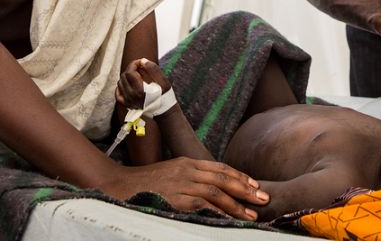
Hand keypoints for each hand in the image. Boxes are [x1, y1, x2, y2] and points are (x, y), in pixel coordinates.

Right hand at [103, 158, 268, 220]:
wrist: (117, 185)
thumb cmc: (143, 184)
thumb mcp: (170, 174)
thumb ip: (189, 178)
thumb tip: (209, 189)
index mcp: (186, 162)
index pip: (219, 167)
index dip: (240, 175)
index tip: (255, 184)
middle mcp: (186, 169)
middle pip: (223, 177)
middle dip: (246, 188)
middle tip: (263, 198)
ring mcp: (180, 183)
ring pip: (216, 191)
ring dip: (237, 202)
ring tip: (252, 213)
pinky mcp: (174, 198)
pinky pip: (201, 204)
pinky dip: (218, 210)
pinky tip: (229, 217)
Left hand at [116, 58, 171, 109]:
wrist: (164, 110)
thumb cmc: (165, 95)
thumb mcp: (163, 81)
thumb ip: (153, 69)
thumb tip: (142, 60)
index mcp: (140, 90)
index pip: (129, 72)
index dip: (134, 63)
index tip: (141, 63)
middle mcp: (131, 96)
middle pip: (124, 76)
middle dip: (131, 69)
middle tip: (141, 69)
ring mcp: (128, 101)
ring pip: (120, 83)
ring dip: (127, 77)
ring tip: (137, 77)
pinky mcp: (127, 105)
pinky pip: (118, 94)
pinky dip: (121, 87)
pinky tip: (128, 84)